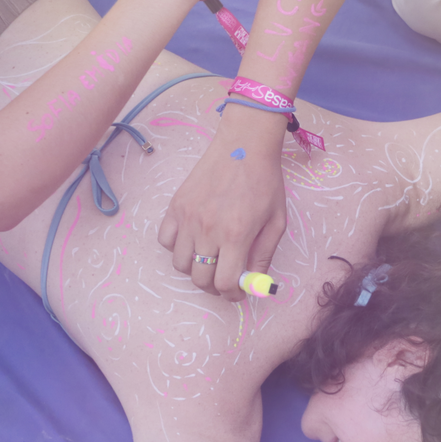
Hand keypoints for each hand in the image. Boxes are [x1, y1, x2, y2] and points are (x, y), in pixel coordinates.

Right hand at [157, 119, 287, 299]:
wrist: (244, 146)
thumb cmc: (264, 183)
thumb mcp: (275, 222)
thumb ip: (263, 256)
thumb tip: (254, 283)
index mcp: (236, 235)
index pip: (224, 284)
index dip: (231, 295)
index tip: (237, 292)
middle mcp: (208, 229)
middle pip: (199, 279)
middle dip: (213, 287)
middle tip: (224, 279)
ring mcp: (188, 217)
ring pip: (179, 264)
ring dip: (194, 269)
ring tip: (208, 260)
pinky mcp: (176, 206)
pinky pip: (165, 240)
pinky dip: (176, 247)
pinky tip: (192, 241)